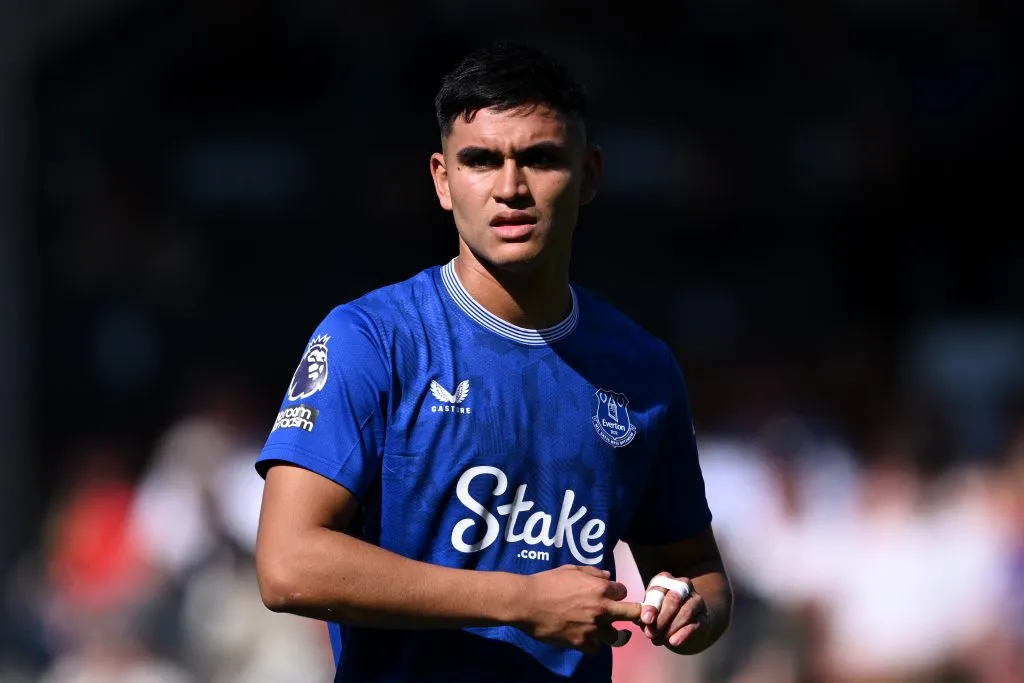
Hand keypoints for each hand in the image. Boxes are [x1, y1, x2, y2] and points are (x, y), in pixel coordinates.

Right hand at [514, 565, 641, 654]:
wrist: (527, 602)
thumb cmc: (548, 582)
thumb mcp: (571, 570)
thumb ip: (592, 573)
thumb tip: (608, 577)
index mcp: (600, 588)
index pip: (623, 591)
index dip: (617, 592)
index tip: (612, 595)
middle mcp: (602, 609)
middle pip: (633, 613)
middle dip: (635, 613)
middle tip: (630, 616)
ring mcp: (593, 628)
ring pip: (617, 637)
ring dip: (612, 633)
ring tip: (605, 631)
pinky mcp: (581, 642)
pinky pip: (596, 648)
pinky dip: (591, 643)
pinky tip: (584, 638)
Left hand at [640, 572, 707, 650]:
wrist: (688, 620)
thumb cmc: (662, 612)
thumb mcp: (651, 609)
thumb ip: (643, 612)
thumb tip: (635, 618)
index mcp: (666, 580)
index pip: (658, 590)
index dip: (652, 606)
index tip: (646, 620)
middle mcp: (683, 586)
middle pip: (673, 600)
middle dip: (661, 619)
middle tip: (650, 634)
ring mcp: (696, 600)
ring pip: (685, 612)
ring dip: (670, 628)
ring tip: (658, 641)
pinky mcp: (704, 616)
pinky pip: (695, 624)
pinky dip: (683, 634)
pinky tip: (674, 642)